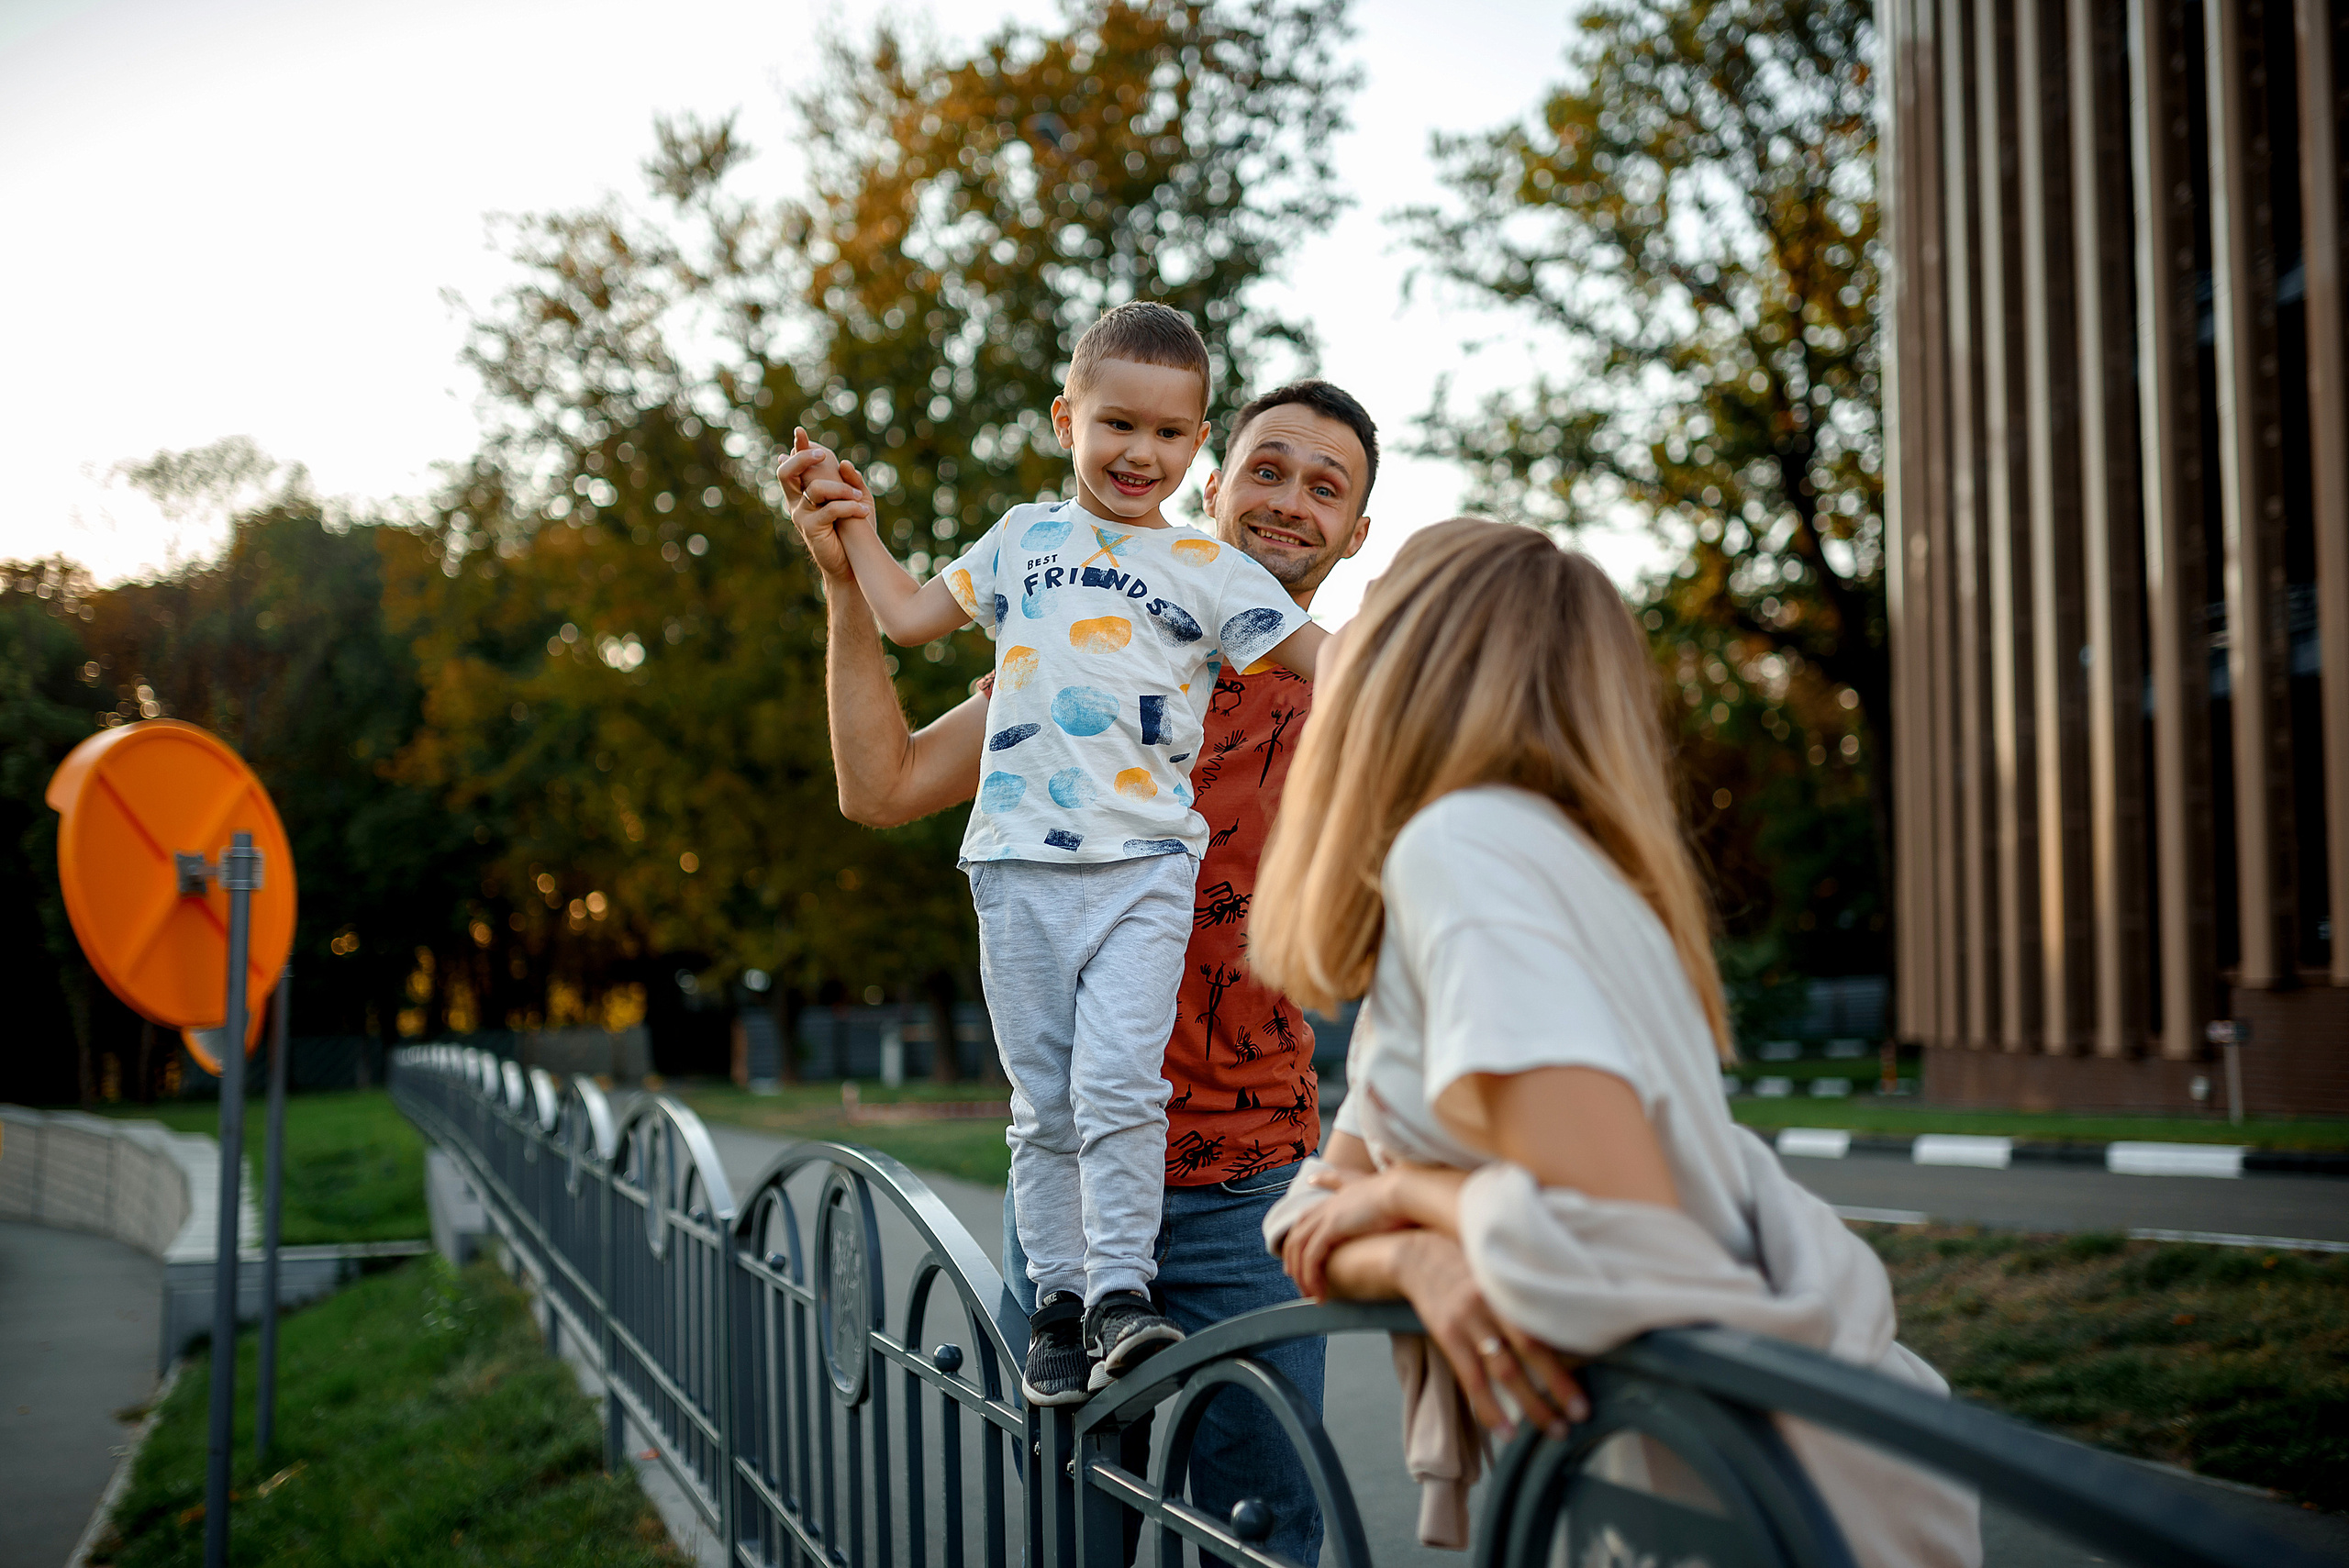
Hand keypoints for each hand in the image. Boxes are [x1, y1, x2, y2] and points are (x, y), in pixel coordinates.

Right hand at [777, 428, 872, 578]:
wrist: (850, 564)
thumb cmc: (852, 530)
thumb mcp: (856, 500)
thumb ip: (850, 481)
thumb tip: (844, 462)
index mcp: (804, 492)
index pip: (795, 465)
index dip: (797, 448)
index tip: (800, 431)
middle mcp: (797, 501)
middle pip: (787, 472)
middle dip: (804, 458)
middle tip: (824, 454)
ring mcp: (801, 515)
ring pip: (815, 489)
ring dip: (842, 489)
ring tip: (860, 498)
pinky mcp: (810, 529)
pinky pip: (830, 509)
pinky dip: (849, 507)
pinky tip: (863, 511)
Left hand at [1280, 1165, 1413, 1301]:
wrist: (1408, 1191)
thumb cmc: (1404, 1199)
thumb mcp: (1384, 1202)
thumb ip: (1371, 1207)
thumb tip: (1375, 1207)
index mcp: (1338, 1199)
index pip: (1308, 1217)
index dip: (1300, 1237)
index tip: (1296, 1255)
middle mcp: (1328, 1205)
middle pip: (1297, 1234)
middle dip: (1293, 1259)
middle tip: (1298, 1281)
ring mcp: (1327, 1215)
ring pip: (1299, 1249)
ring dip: (1302, 1275)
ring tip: (1310, 1295)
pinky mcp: (1331, 1228)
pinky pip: (1311, 1258)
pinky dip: (1312, 1278)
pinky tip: (1320, 1294)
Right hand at [1391, 1232, 1587, 1438]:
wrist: (1419, 1255)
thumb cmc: (1472, 1266)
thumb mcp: (1502, 1271)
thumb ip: (1528, 1294)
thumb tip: (1572, 1326)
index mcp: (1512, 1284)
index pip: (1548, 1322)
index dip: (1573, 1348)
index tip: (1593, 1369)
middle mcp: (1493, 1301)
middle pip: (1532, 1349)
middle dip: (1559, 1386)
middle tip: (1582, 1415)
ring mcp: (1469, 1319)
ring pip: (1506, 1370)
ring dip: (1532, 1405)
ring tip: (1556, 1430)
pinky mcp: (1448, 1335)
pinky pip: (1472, 1381)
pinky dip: (1491, 1409)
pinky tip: (1508, 1432)